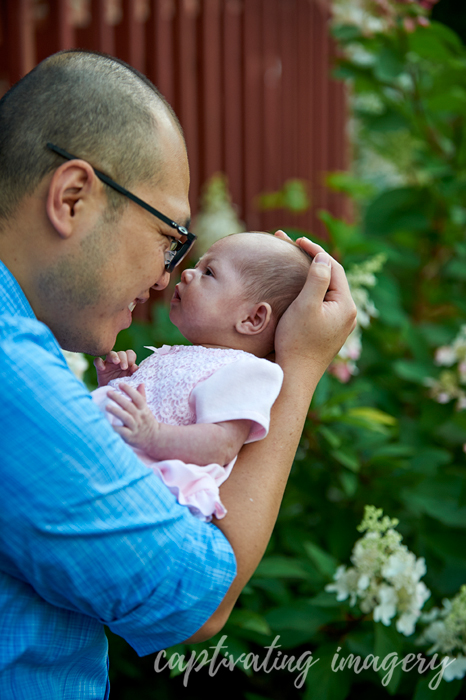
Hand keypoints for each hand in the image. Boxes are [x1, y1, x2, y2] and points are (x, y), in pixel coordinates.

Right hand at [94, 350, 137, 386]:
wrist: (112, 397)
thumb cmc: (123, 387)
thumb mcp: (131, 381)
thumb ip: (134, 374)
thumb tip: (135, 367)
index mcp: (127, 363)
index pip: (130, 354)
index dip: (131, 358)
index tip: (132, 366)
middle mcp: (118, 362)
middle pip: (121, 353)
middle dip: (124, 359)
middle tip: (124, 368)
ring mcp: (108, 364)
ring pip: (110, 354)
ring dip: (114, 357)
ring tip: (117, 362)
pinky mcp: (100, 369)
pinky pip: (97, 361)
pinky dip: (99, 363)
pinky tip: (103, 369)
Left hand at [105, 383, 158, 450]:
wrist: (154, 439)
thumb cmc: (146, 422)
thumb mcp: (146, 409)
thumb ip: (142, 397)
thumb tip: (141, 383)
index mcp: (143, 409)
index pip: (137, 398)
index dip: (129, 390)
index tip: (120, 384)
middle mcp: (139, 417)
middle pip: (129, 406)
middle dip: (119, 399)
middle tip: (108, 392)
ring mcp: (135, 427)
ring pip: (126, 418)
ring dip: (117, 411)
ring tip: (107, 406)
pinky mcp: (130, 437)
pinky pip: (122, 432)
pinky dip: (114, 428)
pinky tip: (106, 424)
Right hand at [273, 232, 356, 374]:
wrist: (294, 376)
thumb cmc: (297, 341)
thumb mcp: (306, 306)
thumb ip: (318, 279)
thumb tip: (323, 258)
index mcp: (346, 305)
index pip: (334, 267)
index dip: (316, 251)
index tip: (296, 240)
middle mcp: (347, 314)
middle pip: (332, 278)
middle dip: (313, 260)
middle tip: (292, 245)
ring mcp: (338, 324)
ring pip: (326, 290)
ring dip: (311, 274)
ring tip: (294, 260)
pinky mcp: (327, 332)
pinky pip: (322, 303)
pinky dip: (310, 290)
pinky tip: (297, 286)